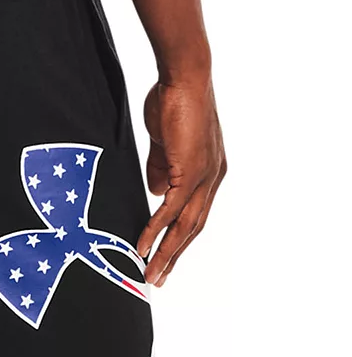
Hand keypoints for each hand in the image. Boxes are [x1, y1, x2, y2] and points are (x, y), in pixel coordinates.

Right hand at [137, 79, 225, 286]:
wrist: (184, 79)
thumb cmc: (172, 102)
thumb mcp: (164, 142)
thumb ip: (162, 169)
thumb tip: (156, 191)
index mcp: (208, 172)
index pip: (194, 213)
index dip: (178, 237)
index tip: (163, 256)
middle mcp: (213, 179)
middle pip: (193, 228)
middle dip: (174, 255)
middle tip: (157, 278)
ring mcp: (205, 177)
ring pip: (185, 225)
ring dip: (166, 252)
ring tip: (150, 272)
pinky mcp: (190, 172)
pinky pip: (171, 210)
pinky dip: (156, 230)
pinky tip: (143, 246)